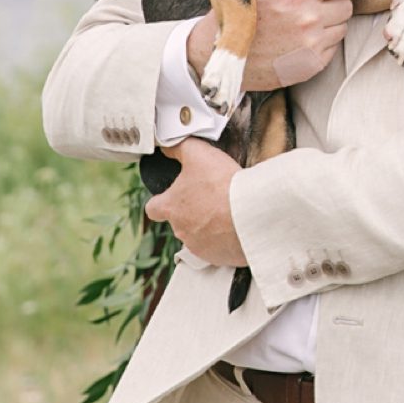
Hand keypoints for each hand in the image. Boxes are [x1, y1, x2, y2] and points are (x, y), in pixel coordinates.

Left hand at [143, 138, 246, 266]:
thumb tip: (166, 145)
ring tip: (227, 211)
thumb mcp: (198, 154)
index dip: (161, 200)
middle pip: (179, 221)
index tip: (173, 195)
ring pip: (199, 235)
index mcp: (171, 208)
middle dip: (193, 211)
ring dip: (209, 226)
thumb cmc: (222, 185)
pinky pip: (218, 248)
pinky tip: (237, 225)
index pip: (153, 208)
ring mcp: (199, 247)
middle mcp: (180, 230)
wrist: (250, 214)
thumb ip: (179, 148)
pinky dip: (225, 239)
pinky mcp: (218, 257)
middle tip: (212, 198)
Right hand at [186, 0, 365, 91]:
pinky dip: (324, 41)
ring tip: (308, 19)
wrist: (220, 55)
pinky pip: (332, 48)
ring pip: (342, 27)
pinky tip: (303, 38)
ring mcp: (312, 46)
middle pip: (346, 5)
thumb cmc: (239, 12)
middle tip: (320, 0)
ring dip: (331, 21)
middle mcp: (309, 21)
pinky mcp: (311, 66)